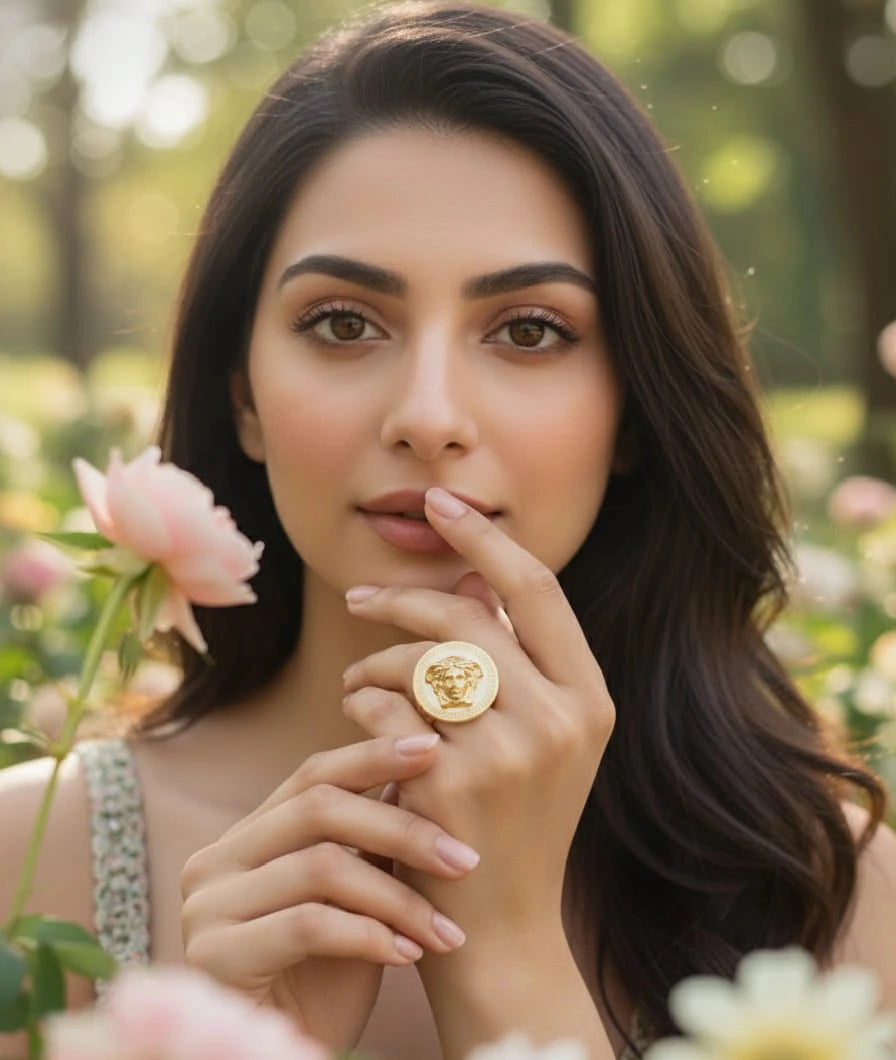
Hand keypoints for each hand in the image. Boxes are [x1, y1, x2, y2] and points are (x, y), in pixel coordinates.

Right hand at [179, 734, 477, 1051]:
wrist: (286, 1053)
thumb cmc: (327, 978)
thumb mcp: (357, 897)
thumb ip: (372, 839)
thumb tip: (423, 765)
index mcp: (247, 836)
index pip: (312, 774)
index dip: (373, 755)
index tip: (433, 749)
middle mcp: (215, 860)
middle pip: (319, 808)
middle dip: (402, 830)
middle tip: (464, 858)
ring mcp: (206, 906)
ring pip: (321, 866)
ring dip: (398, 898)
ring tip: (445, 929)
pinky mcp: (213, 954)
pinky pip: (307, 924)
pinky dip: (370, 935)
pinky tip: (408, 955)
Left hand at [342, 487, 614, 950]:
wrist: (500, 933)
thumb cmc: (512, 826)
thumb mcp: (537, 743)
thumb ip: (511, 660)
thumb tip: (465, 573)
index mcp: (591, 699)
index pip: (536, 588)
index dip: (485, 537)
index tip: (441, 501)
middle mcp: (562, 717)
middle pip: (464, 614)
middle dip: (401, 598)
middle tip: (359, 599)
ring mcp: (510, 751)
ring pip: (420, 658)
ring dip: (375, 659)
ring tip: (357, 682)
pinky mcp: (452, 781)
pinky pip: (385, 705)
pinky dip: (361, 703)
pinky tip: (357, 723)